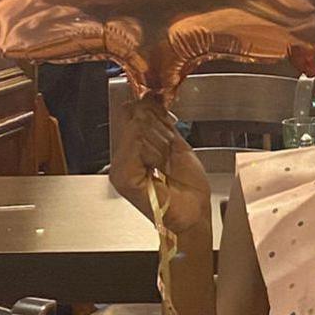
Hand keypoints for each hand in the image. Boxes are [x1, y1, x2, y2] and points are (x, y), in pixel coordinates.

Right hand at [109, 97, 211, 231]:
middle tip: (169, 153)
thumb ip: (163, 124)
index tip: (164, 114)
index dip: (151, 110)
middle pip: (136, 119)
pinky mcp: (123, 177)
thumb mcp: (177, 146)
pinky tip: (161, 167)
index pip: (133, 114)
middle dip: (160, 130)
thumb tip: (152, 100)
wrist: (195, 214)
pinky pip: (137, 145)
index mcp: (132, 152)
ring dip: (161, 143)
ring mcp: (120, 169)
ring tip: (166, 164)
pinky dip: (155, 152)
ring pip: (138, 130)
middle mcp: (121, 160)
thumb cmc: (189, 189)